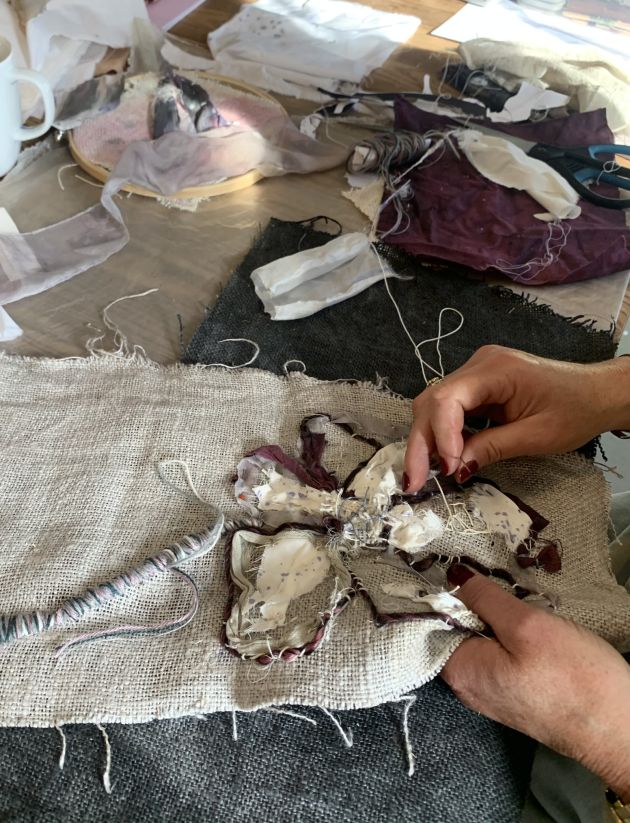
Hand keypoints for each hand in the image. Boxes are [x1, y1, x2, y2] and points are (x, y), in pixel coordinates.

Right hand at [404, 345, 629, 491]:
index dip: (441, 434)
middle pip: (432, 402)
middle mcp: (478, 364)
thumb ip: (493, 448)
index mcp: (496, 370)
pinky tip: (442, 458)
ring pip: (434, 405)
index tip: (447, 468)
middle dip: (421, 443)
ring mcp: (475, 372)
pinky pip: (449, 408)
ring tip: (425, 474)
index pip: (449, 398)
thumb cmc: (575, 411)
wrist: (597, 393)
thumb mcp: (537, 436)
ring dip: (427, 440)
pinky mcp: (477, 384)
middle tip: (414, 482)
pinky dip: (443, 434)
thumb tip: (455, 469)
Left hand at [441, 569, 629, 801]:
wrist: (618, 729)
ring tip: (510, 591)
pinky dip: (507, 632)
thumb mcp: (526, 625)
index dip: (438, 590)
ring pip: (481, 638)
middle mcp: (467, 684)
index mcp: (458, 670)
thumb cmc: (571, 676)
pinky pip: (499, 652)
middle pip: (455, 628)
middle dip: (470, 600)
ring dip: (493, 615)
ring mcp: (491, 690)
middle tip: (487, 572)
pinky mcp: (515, 691)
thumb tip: (453, 575)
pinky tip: (524, 618)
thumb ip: (484, 599)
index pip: (430, 621)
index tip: (449, 561)